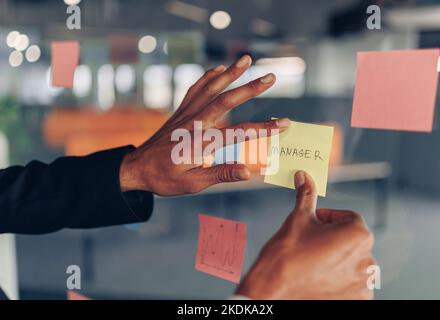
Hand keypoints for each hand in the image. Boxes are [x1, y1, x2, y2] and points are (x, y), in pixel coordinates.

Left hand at [120, 55, 289, 195]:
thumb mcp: (193, 183)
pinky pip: (195, 89)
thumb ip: (221, 174)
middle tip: (271, 76)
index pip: (239, 133)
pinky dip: (207, 77)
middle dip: (251, 88)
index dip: (264, 129)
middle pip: (227, 100)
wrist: (137, 168)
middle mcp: (195, 122)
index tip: (285, 123)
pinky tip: (217, 69)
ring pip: (211, 88)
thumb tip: (249, 171)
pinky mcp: (181, 111)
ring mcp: (187, 113)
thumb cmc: (165, 178)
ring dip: (229, 72)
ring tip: (246, 59)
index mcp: (202, 142)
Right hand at [236, 171, 375, 299]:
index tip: (313, 224)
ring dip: (338, 258)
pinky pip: (353, 282)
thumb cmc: (285, 255)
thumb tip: (303, 175)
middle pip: (352, 240)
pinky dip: (340, 279)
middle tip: (310, 243)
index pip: (350, 217)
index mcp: (358, 235)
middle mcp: (368, 259)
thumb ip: (306, 195)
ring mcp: (363, 283)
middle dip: (333, 238)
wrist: (272, 291)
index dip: (329, 218)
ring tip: (313, 262)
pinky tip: (319, 277)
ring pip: (352, 261)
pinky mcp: (357, 299)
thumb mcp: (297, 219)